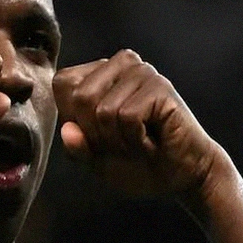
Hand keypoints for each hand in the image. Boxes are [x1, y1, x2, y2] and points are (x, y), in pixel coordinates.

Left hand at [52, 49, 224, 198]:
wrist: (180, 177)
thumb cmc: (137, 165)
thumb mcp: (95, 161)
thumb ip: (77, 146)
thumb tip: (68, 130)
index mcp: (99, 73)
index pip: (62, 84)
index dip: (74, 119)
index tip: (100, 137)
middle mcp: (121, 65)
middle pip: (81, 97)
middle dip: (97, 134)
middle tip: (122, 143)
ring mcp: (142, 73)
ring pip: (104, 111)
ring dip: (119, 141)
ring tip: (139, 143)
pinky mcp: (161, 87)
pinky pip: (128, 117)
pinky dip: (136, 141)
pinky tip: (152, 143)